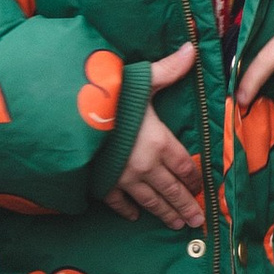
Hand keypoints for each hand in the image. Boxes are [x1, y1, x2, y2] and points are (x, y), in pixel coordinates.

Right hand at [104, 40, 203, 226]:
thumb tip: (192, 49)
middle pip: (172, 189)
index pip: (185, 164)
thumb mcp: (143, 79)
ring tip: (177, 225)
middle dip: (186, 205)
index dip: (195, 177)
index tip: (202, 188)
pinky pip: (118, 202)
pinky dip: (127, 210)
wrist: (71, 120)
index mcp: (160, 141)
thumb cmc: (111, 97)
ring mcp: (124, 177)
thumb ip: (169, 70)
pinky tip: (135, 216)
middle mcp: (146, 164)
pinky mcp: (103, 183)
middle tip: (197, 221)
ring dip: (165, 213)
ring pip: (150, 199)